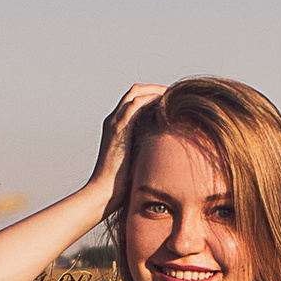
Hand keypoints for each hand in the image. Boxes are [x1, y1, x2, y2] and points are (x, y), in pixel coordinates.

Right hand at [89, 84, 163, 204]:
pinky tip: (168, 105)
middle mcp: (113, 120)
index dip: (153, 95)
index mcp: (116, 126)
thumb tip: (167, 149)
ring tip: (175, 95)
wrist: (104, 192)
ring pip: (136, 93)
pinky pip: (136, 105)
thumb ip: (147, 148)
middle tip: (176, 94)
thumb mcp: (137, 159)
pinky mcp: (119, 129)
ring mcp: (114, 123)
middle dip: (157, 88)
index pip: (134, 99)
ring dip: (157, 91)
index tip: (172, 100)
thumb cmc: (122, 183)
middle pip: (135, 90)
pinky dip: (152, 100)